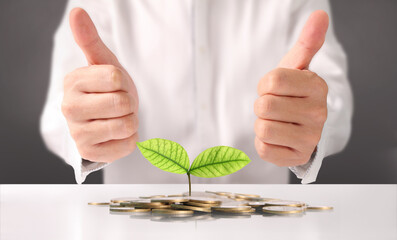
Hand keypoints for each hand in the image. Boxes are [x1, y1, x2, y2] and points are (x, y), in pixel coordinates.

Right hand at [62, 8, 138, 162]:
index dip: (123, 82)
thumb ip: (90, 39)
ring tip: (118, 118)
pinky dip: (129, 139)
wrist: (106, 118)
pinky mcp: (91, 153)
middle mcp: (70, 108)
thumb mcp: (102, 63)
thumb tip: (76, 12)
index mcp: (73, 82)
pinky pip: (128, 145)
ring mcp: (79, 133)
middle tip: (119, 104)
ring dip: (130, 121)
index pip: (116, 77)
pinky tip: (116, 134)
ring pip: (127, 125)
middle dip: (129, 103)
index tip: (115, 85)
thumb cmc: (106, 88)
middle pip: (122, 103)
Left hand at [254, 10, 328, 166]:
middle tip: (275, 106)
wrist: (298, 123)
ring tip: (276, 121)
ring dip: (262, 124)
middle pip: (265, 106)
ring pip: (263, 128)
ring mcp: (310, 138)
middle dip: (262, 105)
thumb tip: (320, 15)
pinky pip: (263, 149)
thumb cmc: (292, 92)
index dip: (265, 85)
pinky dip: (263, 142)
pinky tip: (277, 137)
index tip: (274, 88)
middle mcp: (319, 114)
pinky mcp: (297, 157)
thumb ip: (307, 42)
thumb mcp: (296, 66)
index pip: (272, 81)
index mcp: (317, 86)